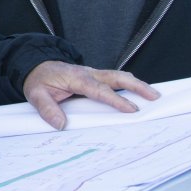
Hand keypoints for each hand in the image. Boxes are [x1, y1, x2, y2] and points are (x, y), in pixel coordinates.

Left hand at [23, 61, 159, 129]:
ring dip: (137, 84)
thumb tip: (61, 125)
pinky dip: (129, 83)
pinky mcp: (95, 77)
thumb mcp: (35, 95)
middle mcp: (88, 73)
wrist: (36, 65)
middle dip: (136, 86)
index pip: (99, 89)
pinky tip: (139, 90)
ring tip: (154, 95)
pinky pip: (114, 79)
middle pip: (116, 77)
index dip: (116, 99)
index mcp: (76, 78)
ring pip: (119, 76)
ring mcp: (93, 74)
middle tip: (154, 96)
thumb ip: (47, 109)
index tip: (131, 109)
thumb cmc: (38, 80)